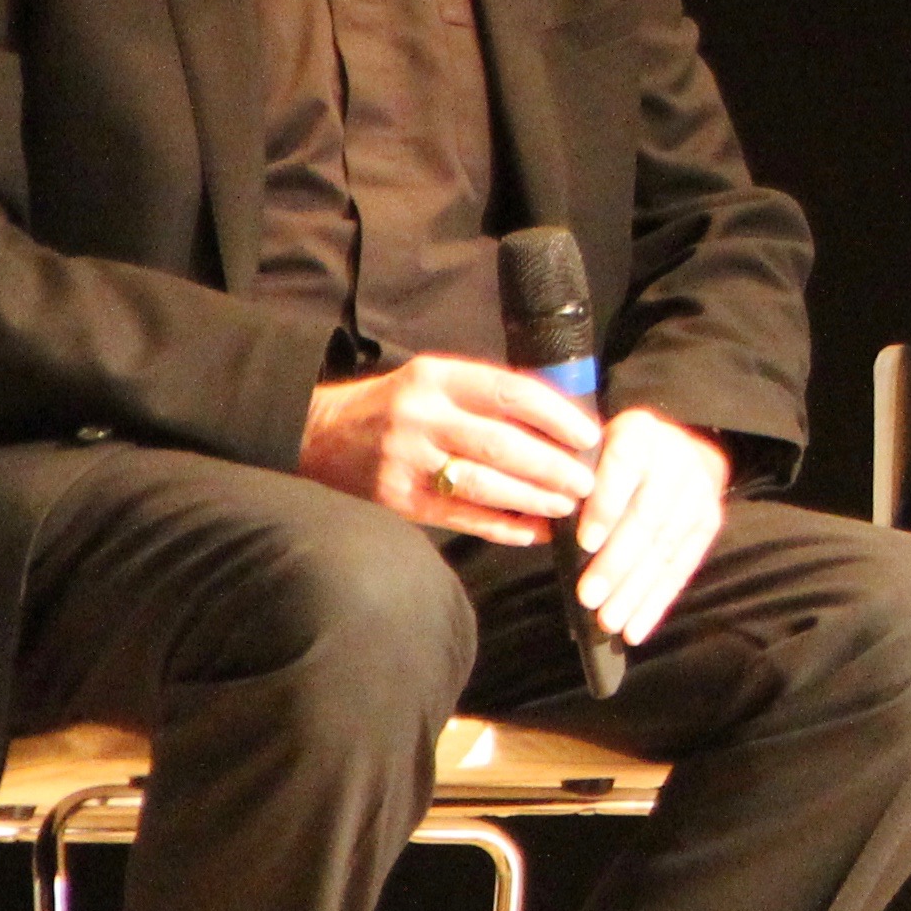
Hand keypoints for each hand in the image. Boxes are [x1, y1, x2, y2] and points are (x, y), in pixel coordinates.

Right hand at [299, 356, 600, 544]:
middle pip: (502, 444)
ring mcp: (406, 460)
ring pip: (484, 485)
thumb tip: (566, 422)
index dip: (557, 416)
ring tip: (566, 507)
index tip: (590, 436)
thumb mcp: (438, 382)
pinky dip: (502, 528)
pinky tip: (533, 532)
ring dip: (533, 500)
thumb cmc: (399, 406)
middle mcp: (421, 416)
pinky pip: (461, 517)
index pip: (510, 392)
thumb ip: (490, 397)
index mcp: (437, 378)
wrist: (319, 434)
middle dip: (553, 467)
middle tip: (588, 483)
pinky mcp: (398, 500)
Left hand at [572, 408, 730, 642]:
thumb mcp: (590, 448)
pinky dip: (657, 602)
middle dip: (616, 562)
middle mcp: (676, 459)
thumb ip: (569, 478)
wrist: (679, 446)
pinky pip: (683, 567)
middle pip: (647, 516)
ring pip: (665, 548)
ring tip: (608, 621)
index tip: (585, 542)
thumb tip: (542, 523)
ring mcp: (698, 494)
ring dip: (635, 590)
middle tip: (587, 597)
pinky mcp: (709, 523)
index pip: (625, 465)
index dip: (607, 505)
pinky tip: (636, 629)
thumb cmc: (612, 455)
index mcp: (639, 432)